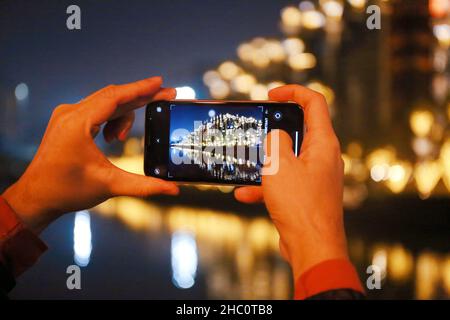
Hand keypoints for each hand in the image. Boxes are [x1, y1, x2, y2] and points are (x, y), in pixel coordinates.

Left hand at [2, 77, 178, 233]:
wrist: (37, 197)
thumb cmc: (66, 190)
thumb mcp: (110, 186)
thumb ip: (144, 186)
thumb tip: (172, 189)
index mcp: (77, 124)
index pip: (115, 97)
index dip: (140, 88)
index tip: (160, 82)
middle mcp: (70, 114)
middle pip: (113, 96)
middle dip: (140, 96)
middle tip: (165, 96)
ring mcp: (67, 116)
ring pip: (106, 102)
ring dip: (123, 114)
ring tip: (121, 138)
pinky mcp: (67, 121)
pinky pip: (97, 109)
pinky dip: (112, 118)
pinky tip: (113, 137)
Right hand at [235, 85, 347, 281]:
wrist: (312, 247)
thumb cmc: (300, 205)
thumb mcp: (279, 166)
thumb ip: (276, 141)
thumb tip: (275, 136)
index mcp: (323, 144)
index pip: (314, 103)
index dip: (293, 92)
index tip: (271, 95)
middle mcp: (322, 157)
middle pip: (299, 130)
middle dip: (274, 129)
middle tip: (256, 127)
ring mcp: (315, 177)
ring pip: (287, 158)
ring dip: (265, 161)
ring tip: (245, 163)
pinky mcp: (306, 194)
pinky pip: (283, 182)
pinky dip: (265, 185)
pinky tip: (244, 194)